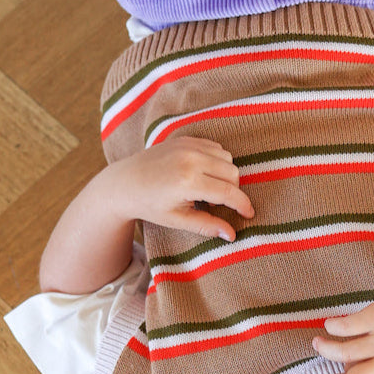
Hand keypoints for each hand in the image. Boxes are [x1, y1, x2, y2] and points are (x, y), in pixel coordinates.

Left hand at [107, 137, 253, 239]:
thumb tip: (231, 235)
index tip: (249, 215)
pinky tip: (202, 175)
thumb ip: (207, 226)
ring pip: (227, 158)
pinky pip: (215, 147)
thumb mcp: (178, 220)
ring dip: (225, 175)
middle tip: (217, 205)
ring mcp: (187, 145)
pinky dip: (216, 161)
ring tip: (208, 190)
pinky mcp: (184, 138)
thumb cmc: (150, 205)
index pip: (228, 193)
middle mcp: (190, 159)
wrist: (124, 182)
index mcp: (187, 182)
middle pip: (233, 173)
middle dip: (233, 191)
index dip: (243, 205)